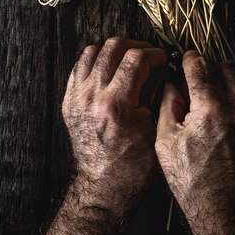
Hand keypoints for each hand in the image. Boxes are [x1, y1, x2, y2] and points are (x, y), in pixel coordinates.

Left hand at [62, 37, 167, 220]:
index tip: (163, 58)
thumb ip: (161, 99)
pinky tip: (110, 68)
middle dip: (136, 46)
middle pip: (113, 47)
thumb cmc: (134, 167)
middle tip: (149, 54)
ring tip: (129, 58)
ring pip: (93, 51)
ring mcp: (77, 98)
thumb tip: (165, 74)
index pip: (136, 59)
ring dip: (114, 50)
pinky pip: (79, 66)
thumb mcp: (157, 133)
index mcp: (115, 104)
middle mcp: (92, 96)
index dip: (155, 53)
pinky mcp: (69, 102)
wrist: (104, 188)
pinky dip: (96, 60)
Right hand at [155, 51, 234, 234]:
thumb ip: (167, 108)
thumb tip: (171, 86)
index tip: (190, 60)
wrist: (234, 221)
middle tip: (209, 87)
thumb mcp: (167, 147)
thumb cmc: (197, 188)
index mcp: (209, 108)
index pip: (200, 64)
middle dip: (216, 72)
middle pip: (229, 68)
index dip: (191, 60)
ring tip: (226, 116)